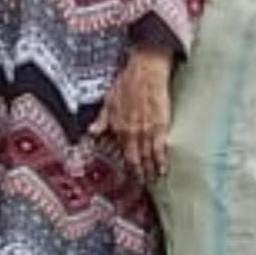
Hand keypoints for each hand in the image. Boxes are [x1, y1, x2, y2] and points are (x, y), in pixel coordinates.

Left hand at [100, 47, 173, 184]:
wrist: (145, 71)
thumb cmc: (127, 82)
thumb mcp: (108, 101)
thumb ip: (102, 120)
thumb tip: (92, 133)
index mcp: (118, 127)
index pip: (122, 152)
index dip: (126, 165)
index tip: (129, 175)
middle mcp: (130, 132)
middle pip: (134, 159)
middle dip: (138, 173)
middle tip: (141, 183)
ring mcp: (145, 130)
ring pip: (147, 157)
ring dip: (149, 171)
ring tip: (152, 180)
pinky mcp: (160, 126)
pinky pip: (159, 149)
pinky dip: (161, 161)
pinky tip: (163, 170)